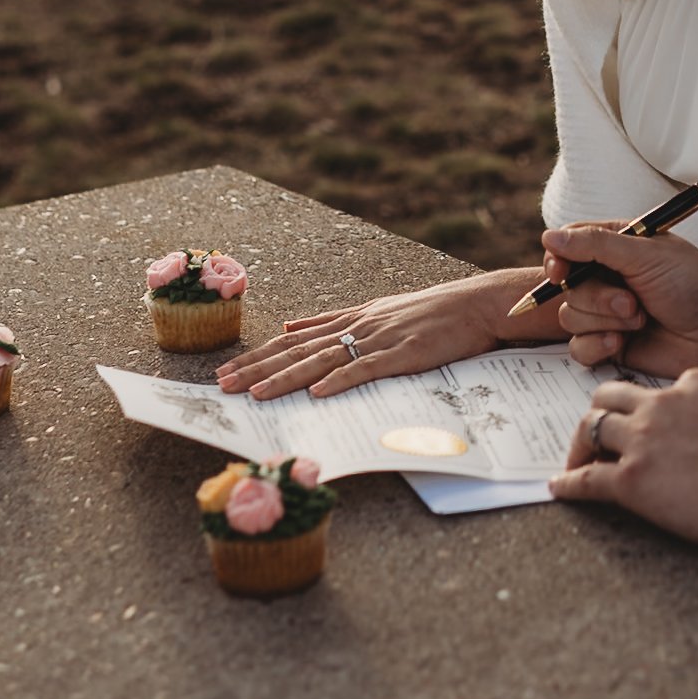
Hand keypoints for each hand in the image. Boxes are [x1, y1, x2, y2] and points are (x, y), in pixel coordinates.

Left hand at [214, 269, 550, 400]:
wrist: (474, 303)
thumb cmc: (429, 312)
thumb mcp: (373, 310)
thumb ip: (331, 320)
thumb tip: (289, 326)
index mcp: (348, 319)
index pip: (292, 340)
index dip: (257, 356)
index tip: (225, 371)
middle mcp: (356, 326)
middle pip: (296, 350)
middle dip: (257, 369)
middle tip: (222, 386)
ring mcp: (378, 339)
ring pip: (322, 361)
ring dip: (286, 379)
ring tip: (256, 395)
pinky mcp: (402, 353)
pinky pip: (366, 369)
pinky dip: (340, 380)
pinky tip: (317, 393)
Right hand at [543, 223, 697, 384]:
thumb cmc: (695, 284)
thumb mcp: (646, 254)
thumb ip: (595, 245)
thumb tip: (549, 236)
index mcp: (617, 247)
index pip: (568, 245)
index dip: (559, 259)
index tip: (560, 270)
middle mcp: (609, 278)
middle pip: (567, 286)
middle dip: (596, 298)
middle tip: (631, 303)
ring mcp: (608, 314)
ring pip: (570, 317)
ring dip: (602, 321)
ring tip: (639, 320)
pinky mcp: (612, 345)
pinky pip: (578, 348)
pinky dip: (597, 346)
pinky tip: (622, 344)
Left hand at [550, 370, 697, 550]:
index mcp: (693, 383)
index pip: (655, 386)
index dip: (645, 404)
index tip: (643, 419)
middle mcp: (661, 404)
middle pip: (610, 396)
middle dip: (600, 412)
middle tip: (597, 432)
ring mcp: (643, 440)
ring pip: (592, 427)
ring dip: (580, 444)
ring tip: (576, 459)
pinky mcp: (631, 480)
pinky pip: (587, 477)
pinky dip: (569, 482)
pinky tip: (560, 487)